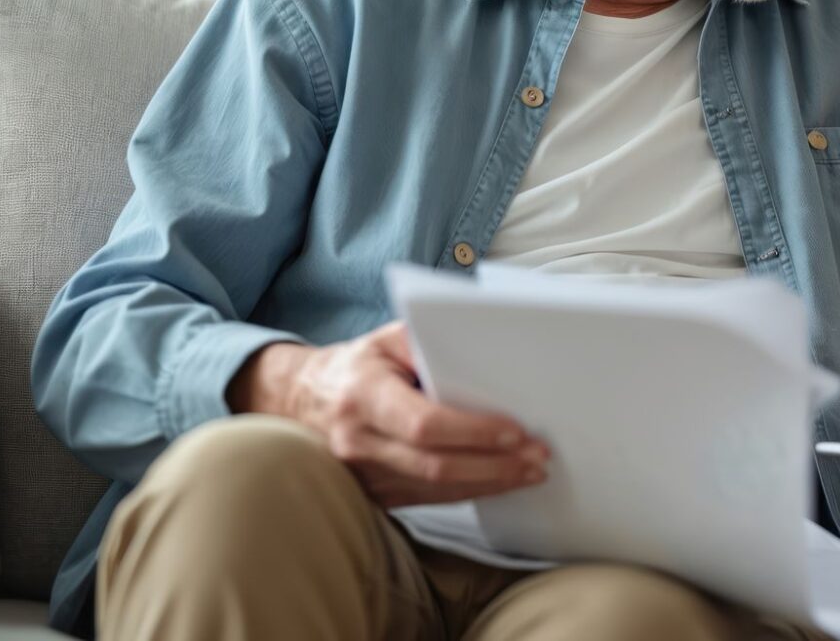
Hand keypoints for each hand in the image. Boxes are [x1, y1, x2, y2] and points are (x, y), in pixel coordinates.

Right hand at [228, 322, 549, 506]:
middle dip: (494, 465)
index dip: (472, 431)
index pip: (423, 424)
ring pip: (435, 490)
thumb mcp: (388, 339)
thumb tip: (485, 356)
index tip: (515, 431)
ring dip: (489, 483)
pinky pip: (428, 499)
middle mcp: (359, 441)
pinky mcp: (373, 494)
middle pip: (435, 465)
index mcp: (363, 396)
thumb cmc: (358, 364)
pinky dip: (469, 491)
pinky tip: (500, 480)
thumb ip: (429, 344)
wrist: (301, 399)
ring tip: (531, 470)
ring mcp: (363, 475)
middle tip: (537, 457)